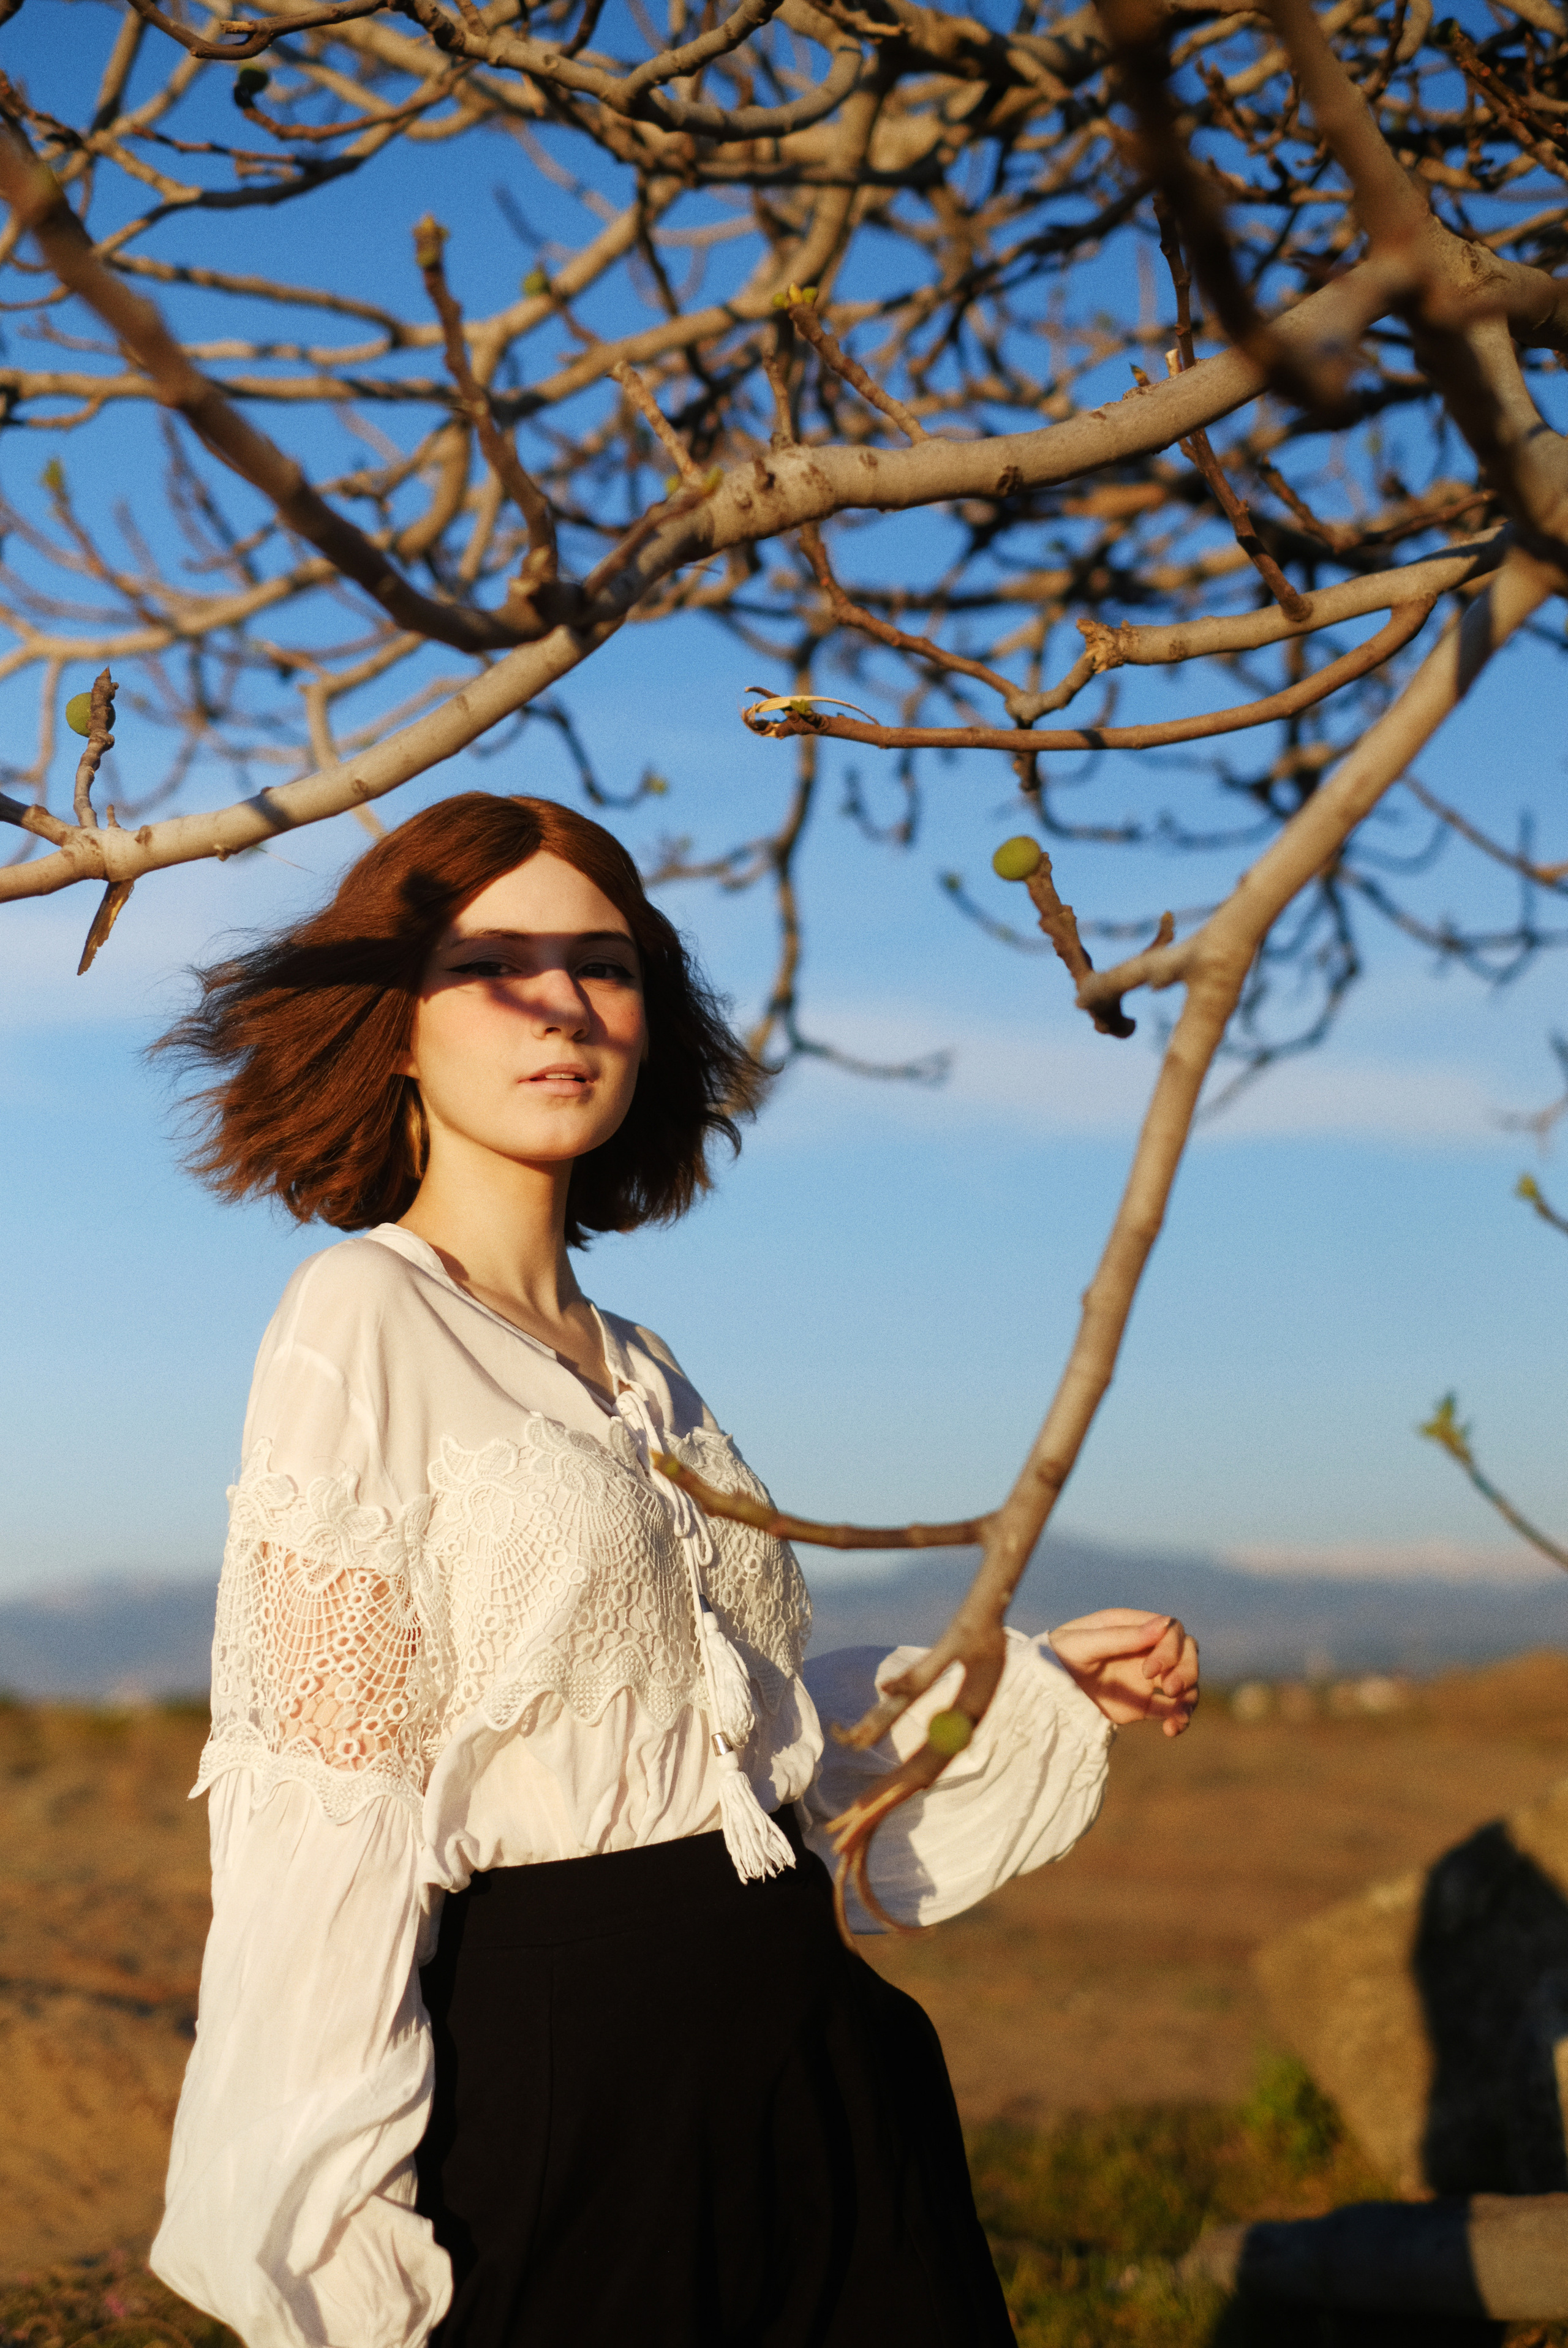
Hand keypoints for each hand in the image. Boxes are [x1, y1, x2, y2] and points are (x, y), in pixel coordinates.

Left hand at [1048, 1607, 1198, 1737]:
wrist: (1040, 1693)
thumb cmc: (1057, 1656)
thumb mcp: (1083, 1644)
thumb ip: (1122, 1636)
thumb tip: (1164, 1625)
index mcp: (1131, 1627)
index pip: (1171, 1630)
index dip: (1170, 1649)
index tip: (1150, 1671)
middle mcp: (1144, 1649)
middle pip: (1187, 1653)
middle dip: (1188, 1670)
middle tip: (1172, 1689)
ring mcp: (1146, 1677)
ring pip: (1186, 1681)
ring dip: (1190, 1696)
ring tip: (1177, 1717)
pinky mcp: (1144, 1704)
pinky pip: (1174, 1709)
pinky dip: (1180, 1718)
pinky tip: (1171, 1730)